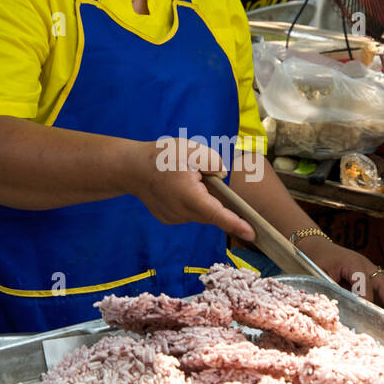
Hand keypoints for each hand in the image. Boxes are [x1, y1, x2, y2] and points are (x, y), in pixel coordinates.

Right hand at [132, 138, 255, 245]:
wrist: (131, 168)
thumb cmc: (161, 157)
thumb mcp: (191, 150)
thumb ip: (213, 161)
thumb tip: (222, 176)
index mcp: (189, 196)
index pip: (217, 213)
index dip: (236, 224)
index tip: (252, 233)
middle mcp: (182, 212)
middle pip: (211, 213)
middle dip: (219, 203)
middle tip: (208, 181)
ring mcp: (174, 218)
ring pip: (200, 213)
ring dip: (203, 200)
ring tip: (188, 179)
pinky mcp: (169, 218)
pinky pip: (188, 213)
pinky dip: (191, 203)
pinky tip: (179, 187)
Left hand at [299, 237, 383, 309]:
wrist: (316, 247)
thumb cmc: (316, 259)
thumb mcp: (319, 275)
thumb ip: (332, 290)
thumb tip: (342, 307)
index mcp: (353, 263)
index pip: (366, 285)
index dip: (367, 301)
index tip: (368, 316)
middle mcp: (365, 264)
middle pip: (383, 283)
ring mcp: (369, 267)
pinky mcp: (369, 272)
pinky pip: (383, 284)